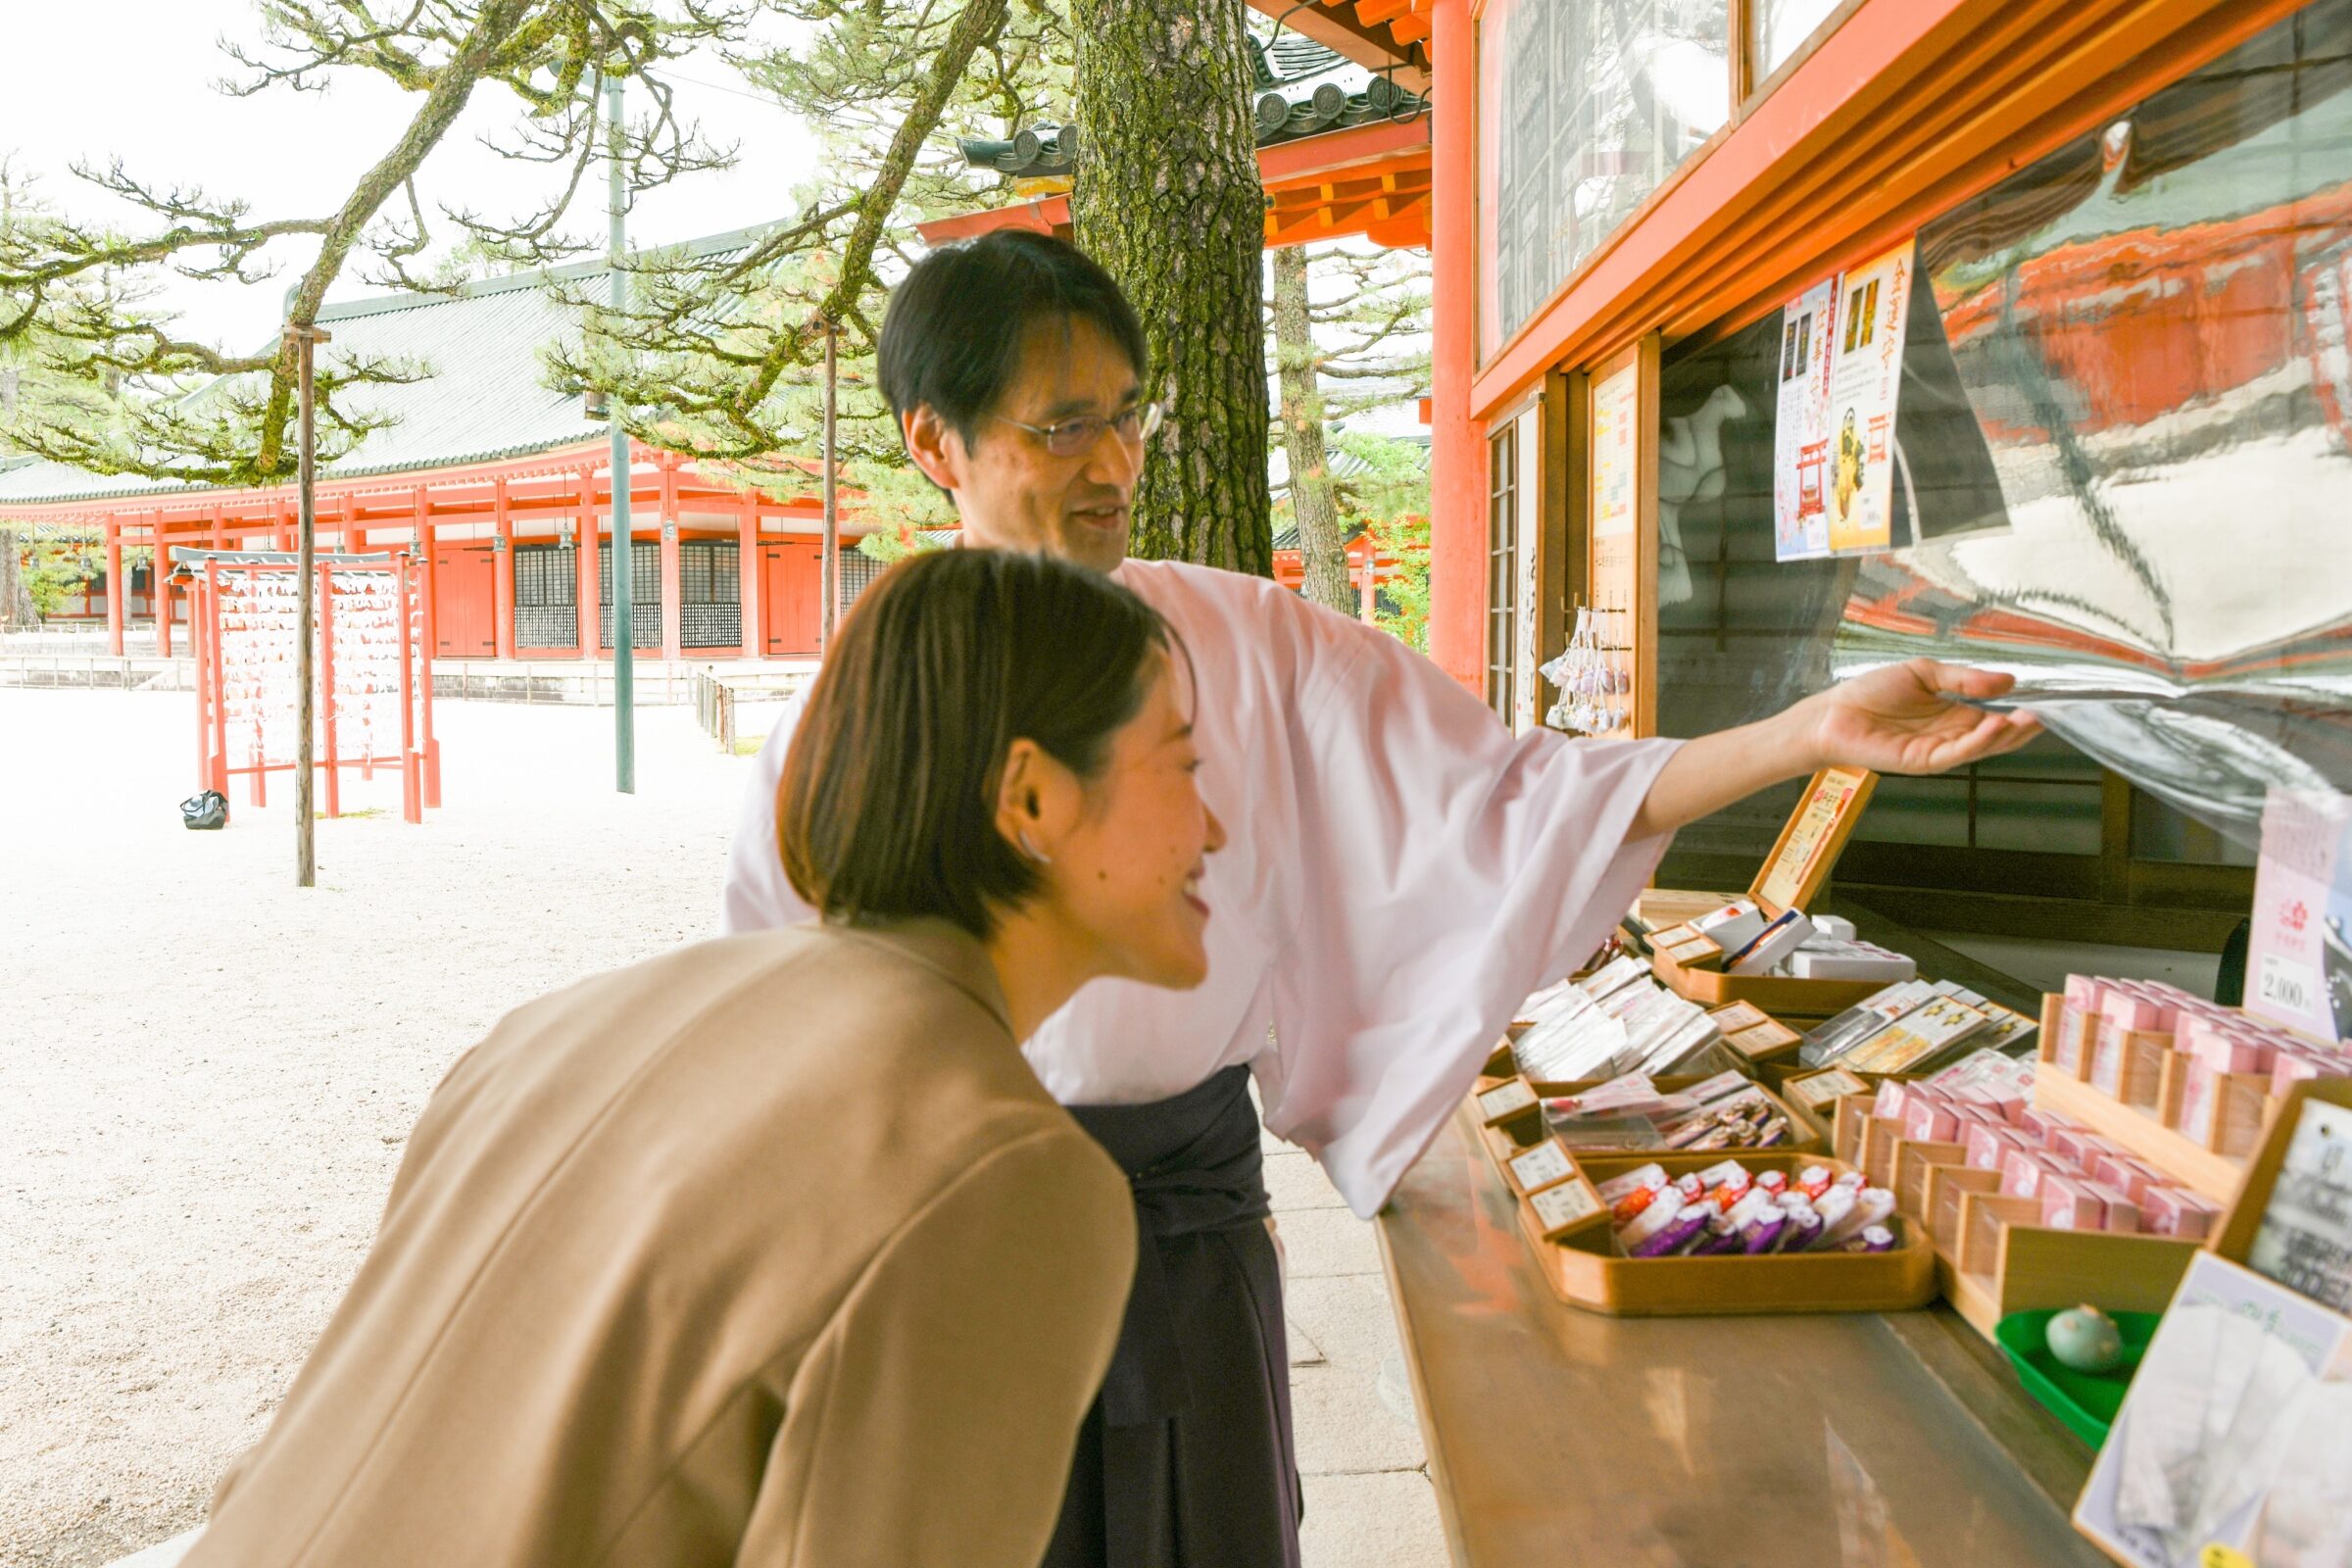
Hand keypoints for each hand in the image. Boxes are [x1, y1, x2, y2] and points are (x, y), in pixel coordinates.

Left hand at [1790, 659, 2041, 776]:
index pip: (1994, 717)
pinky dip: (1976, 742)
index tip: (2044, 703)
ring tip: (2025, 720)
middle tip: (2042, 716)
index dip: (2018, 713)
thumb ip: (1964, 679)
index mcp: (1953, 714)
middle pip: (1994, 737)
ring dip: (2003, 736)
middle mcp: (1950, 735)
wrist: (1834, 712)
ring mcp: (1937, 750)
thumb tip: (2007, 680)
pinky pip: (1955, 753)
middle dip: (2019, 729)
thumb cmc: (1872, 692)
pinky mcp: (1921, 761)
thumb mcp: (1924, 674)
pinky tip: (1992, 725)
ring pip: (1979, 747)